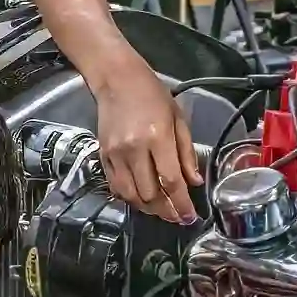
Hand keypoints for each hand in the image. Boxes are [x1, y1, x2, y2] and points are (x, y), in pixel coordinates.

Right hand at [92, 60, 203, 223]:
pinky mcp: (103, 156)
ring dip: (147, 208)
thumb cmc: (152, 94)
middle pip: (150, 194)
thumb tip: (193, 182)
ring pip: (131, 195)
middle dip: (166, 211)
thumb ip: (187, 153)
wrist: (117, 79)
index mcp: (158, 138)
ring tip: (161, 209)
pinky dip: (129, 197)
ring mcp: (115, 154)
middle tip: (177, 215)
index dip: (182, 204)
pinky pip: (116, 186)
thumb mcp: (178, 119)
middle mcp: (134, 149)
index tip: (189, 217)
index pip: (171, 181)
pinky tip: (141, 198)